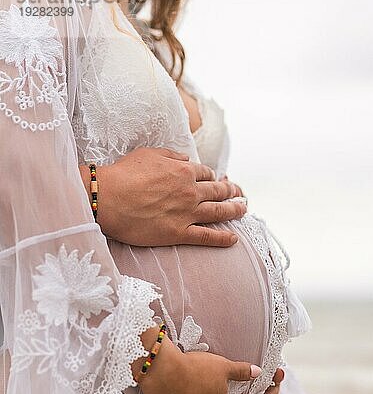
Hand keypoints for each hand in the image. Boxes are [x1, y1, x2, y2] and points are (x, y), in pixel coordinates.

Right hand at [80, 148, 246, 246]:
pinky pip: (207, 236)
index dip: (212, 177)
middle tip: (239, 193)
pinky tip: (233, 239)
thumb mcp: (148, 154)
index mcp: (183, 171)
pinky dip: (223, 239)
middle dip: (231, 192)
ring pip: (219, 212)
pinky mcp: (179, 233)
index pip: (206, 174)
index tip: (216, 180)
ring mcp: (187, 213)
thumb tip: (186, 158)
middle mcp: (190, 191)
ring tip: (243, 210)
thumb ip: (171, 155)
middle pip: (218, 192)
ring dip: (234, 211)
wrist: (107, 198)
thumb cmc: (123, 174)